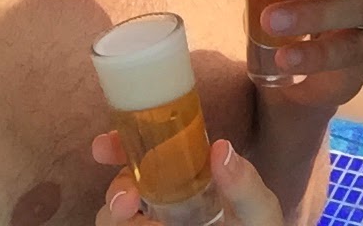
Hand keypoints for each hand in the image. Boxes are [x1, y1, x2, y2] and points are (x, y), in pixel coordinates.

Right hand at [93, 137, 280, 225]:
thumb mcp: (257, 206)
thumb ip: (244, 182)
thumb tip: (220, 146)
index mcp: (185, 175)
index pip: (145, 153)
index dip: (119, 146)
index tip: (105, 145)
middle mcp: (161, 199)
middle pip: (122, 188)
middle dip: (116, 190)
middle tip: (126, 202)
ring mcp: (151, 222)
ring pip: (113, 217)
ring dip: (116, 217)